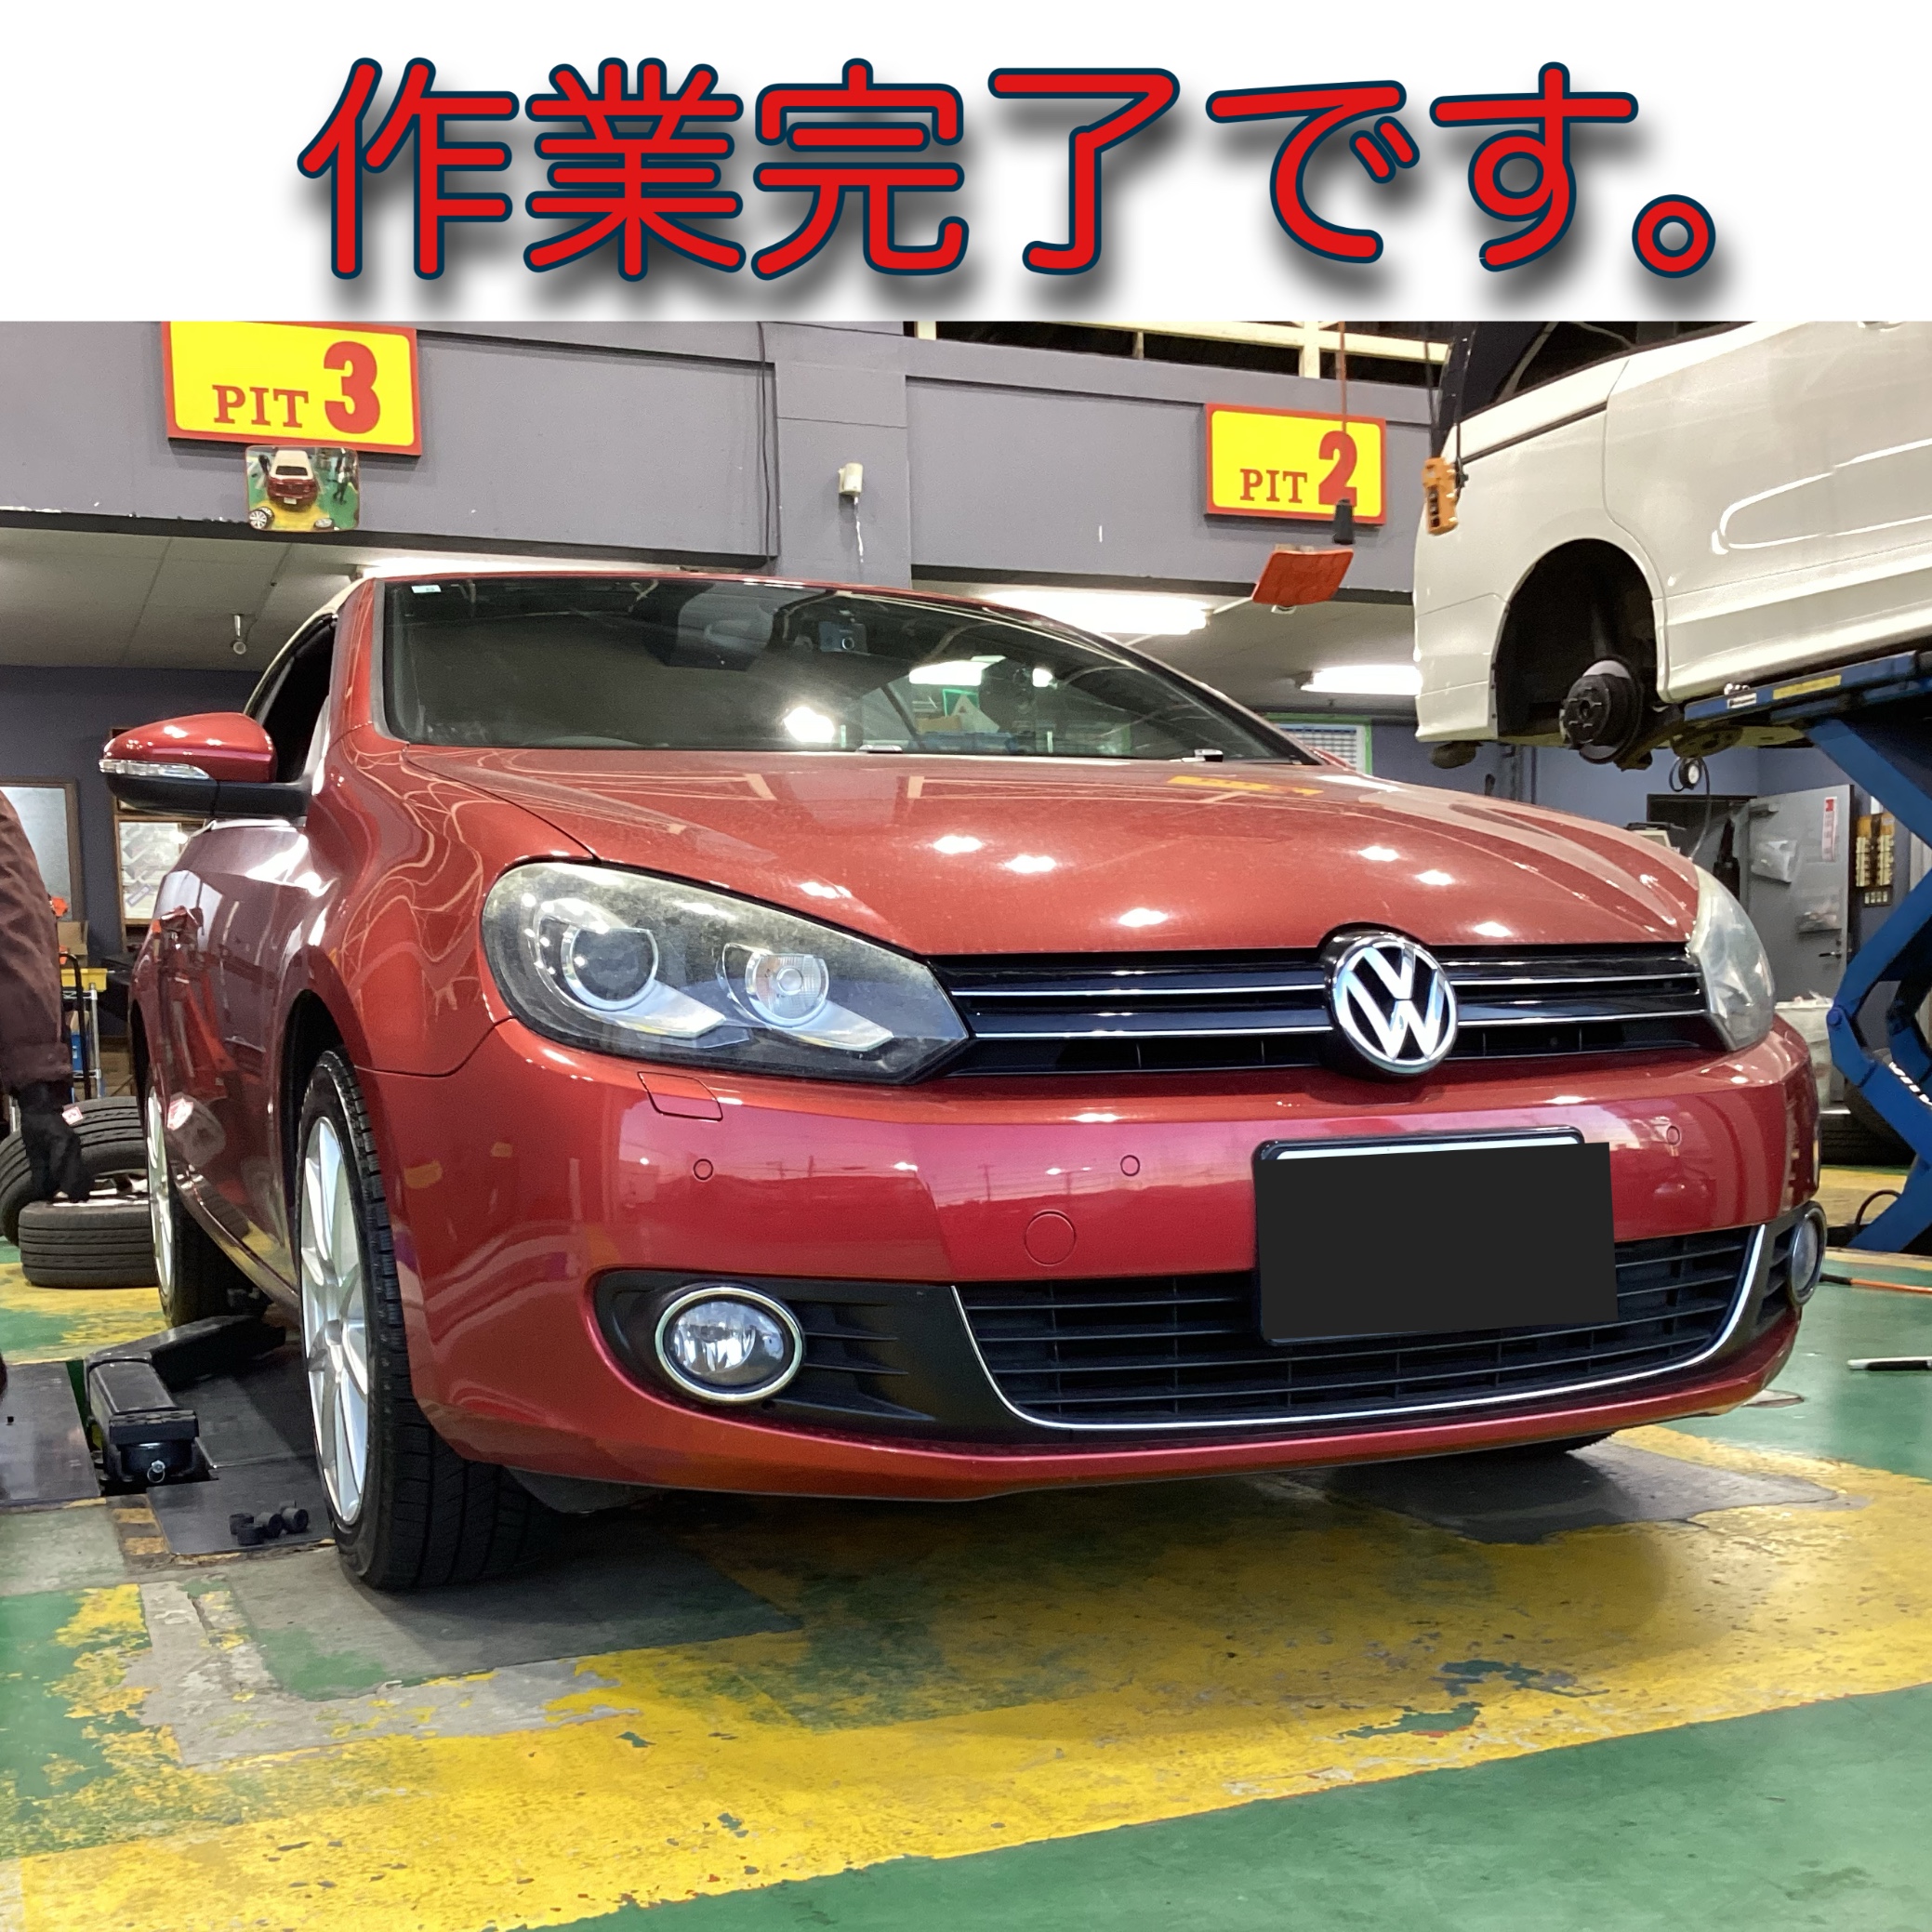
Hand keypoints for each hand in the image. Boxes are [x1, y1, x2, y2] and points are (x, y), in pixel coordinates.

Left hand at [14, 1081, 87, 1202]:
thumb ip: (39, 1171)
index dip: (64, 1187)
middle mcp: (75, 1146)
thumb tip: (43, 1192)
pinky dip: (78, 1177)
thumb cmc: (36, 1126)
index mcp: (62, 1144)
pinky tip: (77, 1188)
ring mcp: (78, 1147)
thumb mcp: (32, 1149)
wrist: (44, 1108)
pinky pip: (80, 1166)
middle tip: (75, 1204)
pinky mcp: (77, 1149)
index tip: (66, 1201)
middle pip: (79, 1173)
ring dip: (79, 1185)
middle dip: (76, 1189)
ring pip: (82, 1170)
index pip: (64, 1170)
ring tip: (79, 1200)